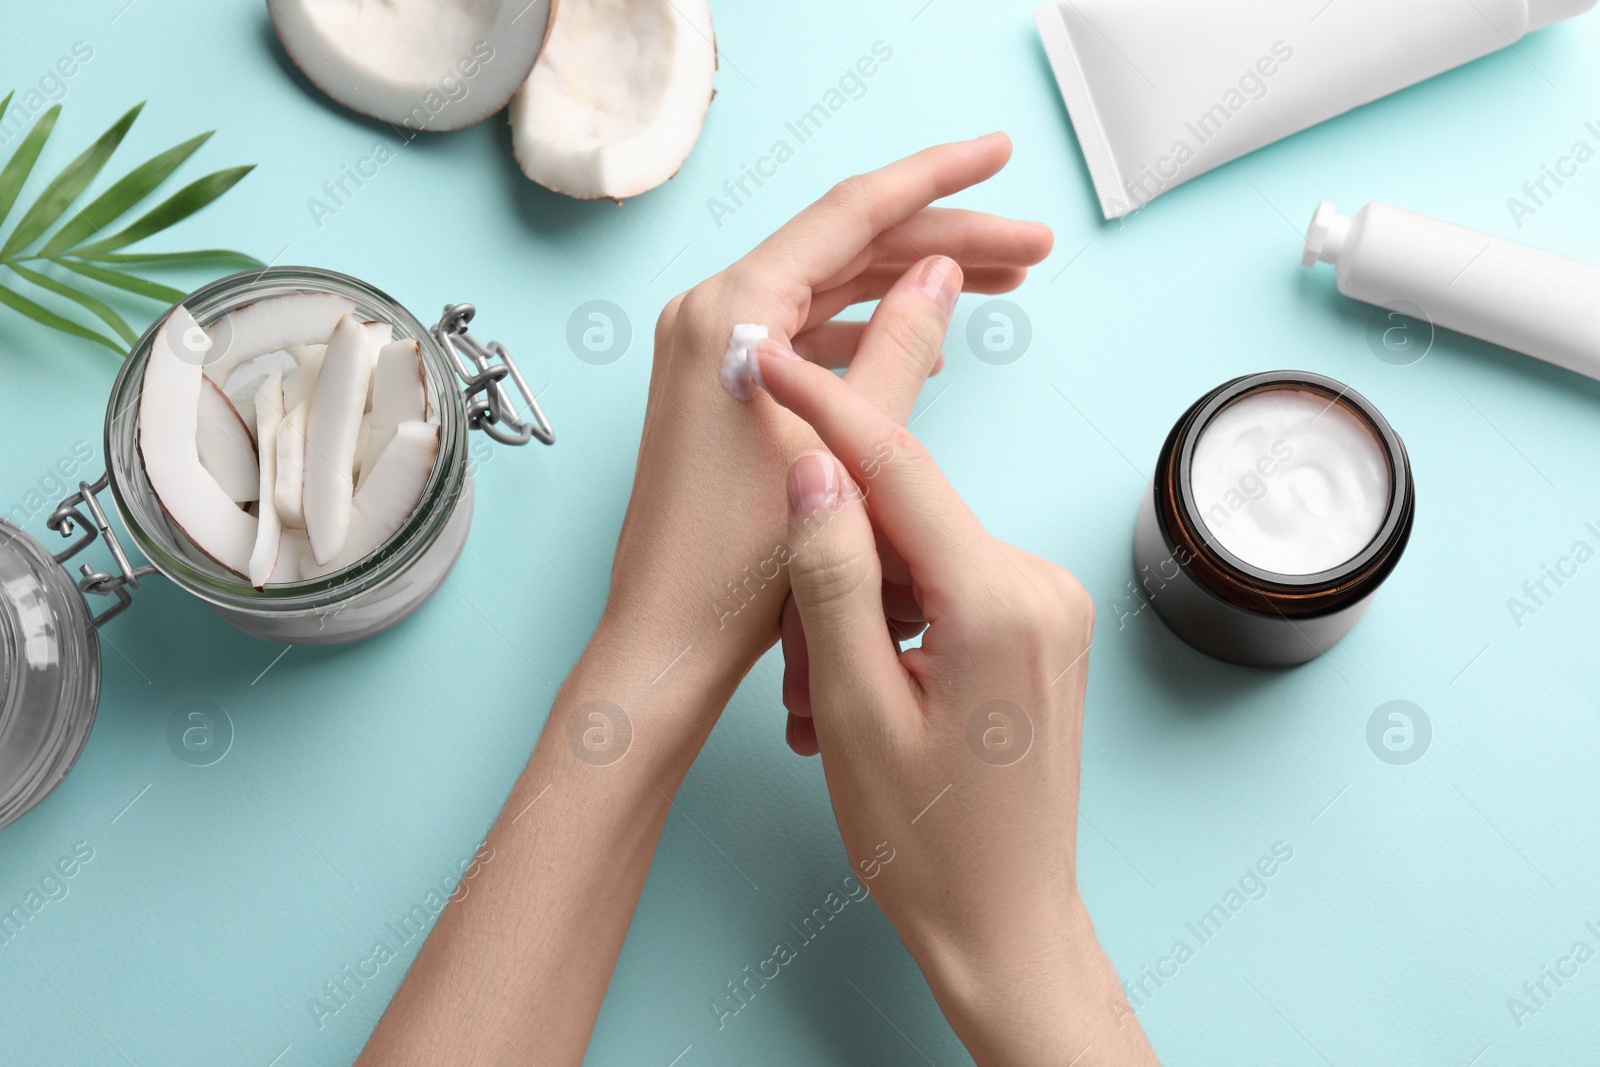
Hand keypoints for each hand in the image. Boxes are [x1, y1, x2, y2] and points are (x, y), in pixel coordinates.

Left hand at [604, 134, 1051, 713]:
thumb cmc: (740, 564)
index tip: (999, 153)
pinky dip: (868, 333)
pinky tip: (926, 344)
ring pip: (831, 288)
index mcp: (732, 313)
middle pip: (847, 247)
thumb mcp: (843, 452)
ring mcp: (712, 350)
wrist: (670, 637)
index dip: (936, 178)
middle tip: (1031, 245)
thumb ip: (900, 352)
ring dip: (913, 284)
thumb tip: (944, 271)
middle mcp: (712, 315)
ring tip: (1002, 282)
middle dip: (944, 239)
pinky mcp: (721, 387)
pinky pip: (806, 334)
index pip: (850, 213)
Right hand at [753, 344, 1160, 1065]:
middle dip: (831, 561)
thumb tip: (815, 469)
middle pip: (908, 515)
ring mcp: (1049, 606)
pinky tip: (864, 691)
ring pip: (921, 555)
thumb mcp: (854, 710)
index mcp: (1000, 600)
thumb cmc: (930, 842)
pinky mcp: (1040, 626)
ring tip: (822, 704)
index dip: (821, 404)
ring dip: (857, 605)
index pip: (897, 466)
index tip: (766, 358)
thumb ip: (833, 578)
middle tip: (788, 660)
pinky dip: (892, 621)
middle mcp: (1042, 586)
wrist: (1005, 924)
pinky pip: (948, 586)